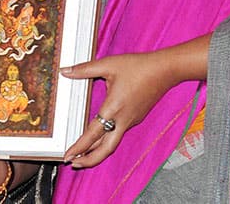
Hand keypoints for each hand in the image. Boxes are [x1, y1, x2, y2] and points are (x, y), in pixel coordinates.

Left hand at [60, 52, 180, 167]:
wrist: (165, 70)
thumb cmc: (138, 66)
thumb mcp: (108, 64)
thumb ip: (84, 69)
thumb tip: (65, 71)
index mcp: (113, 108)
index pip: (92, 134)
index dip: (79, 147)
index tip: (68, 155)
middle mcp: (123, 119)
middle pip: (105, 150)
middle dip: (89, 160)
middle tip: (73, 163)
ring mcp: (131, 120)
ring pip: (112, 142)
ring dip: (97, 150)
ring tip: (83, 153)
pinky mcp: (136, 118)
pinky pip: (119, 133)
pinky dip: (107, 138)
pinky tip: (100, 133)